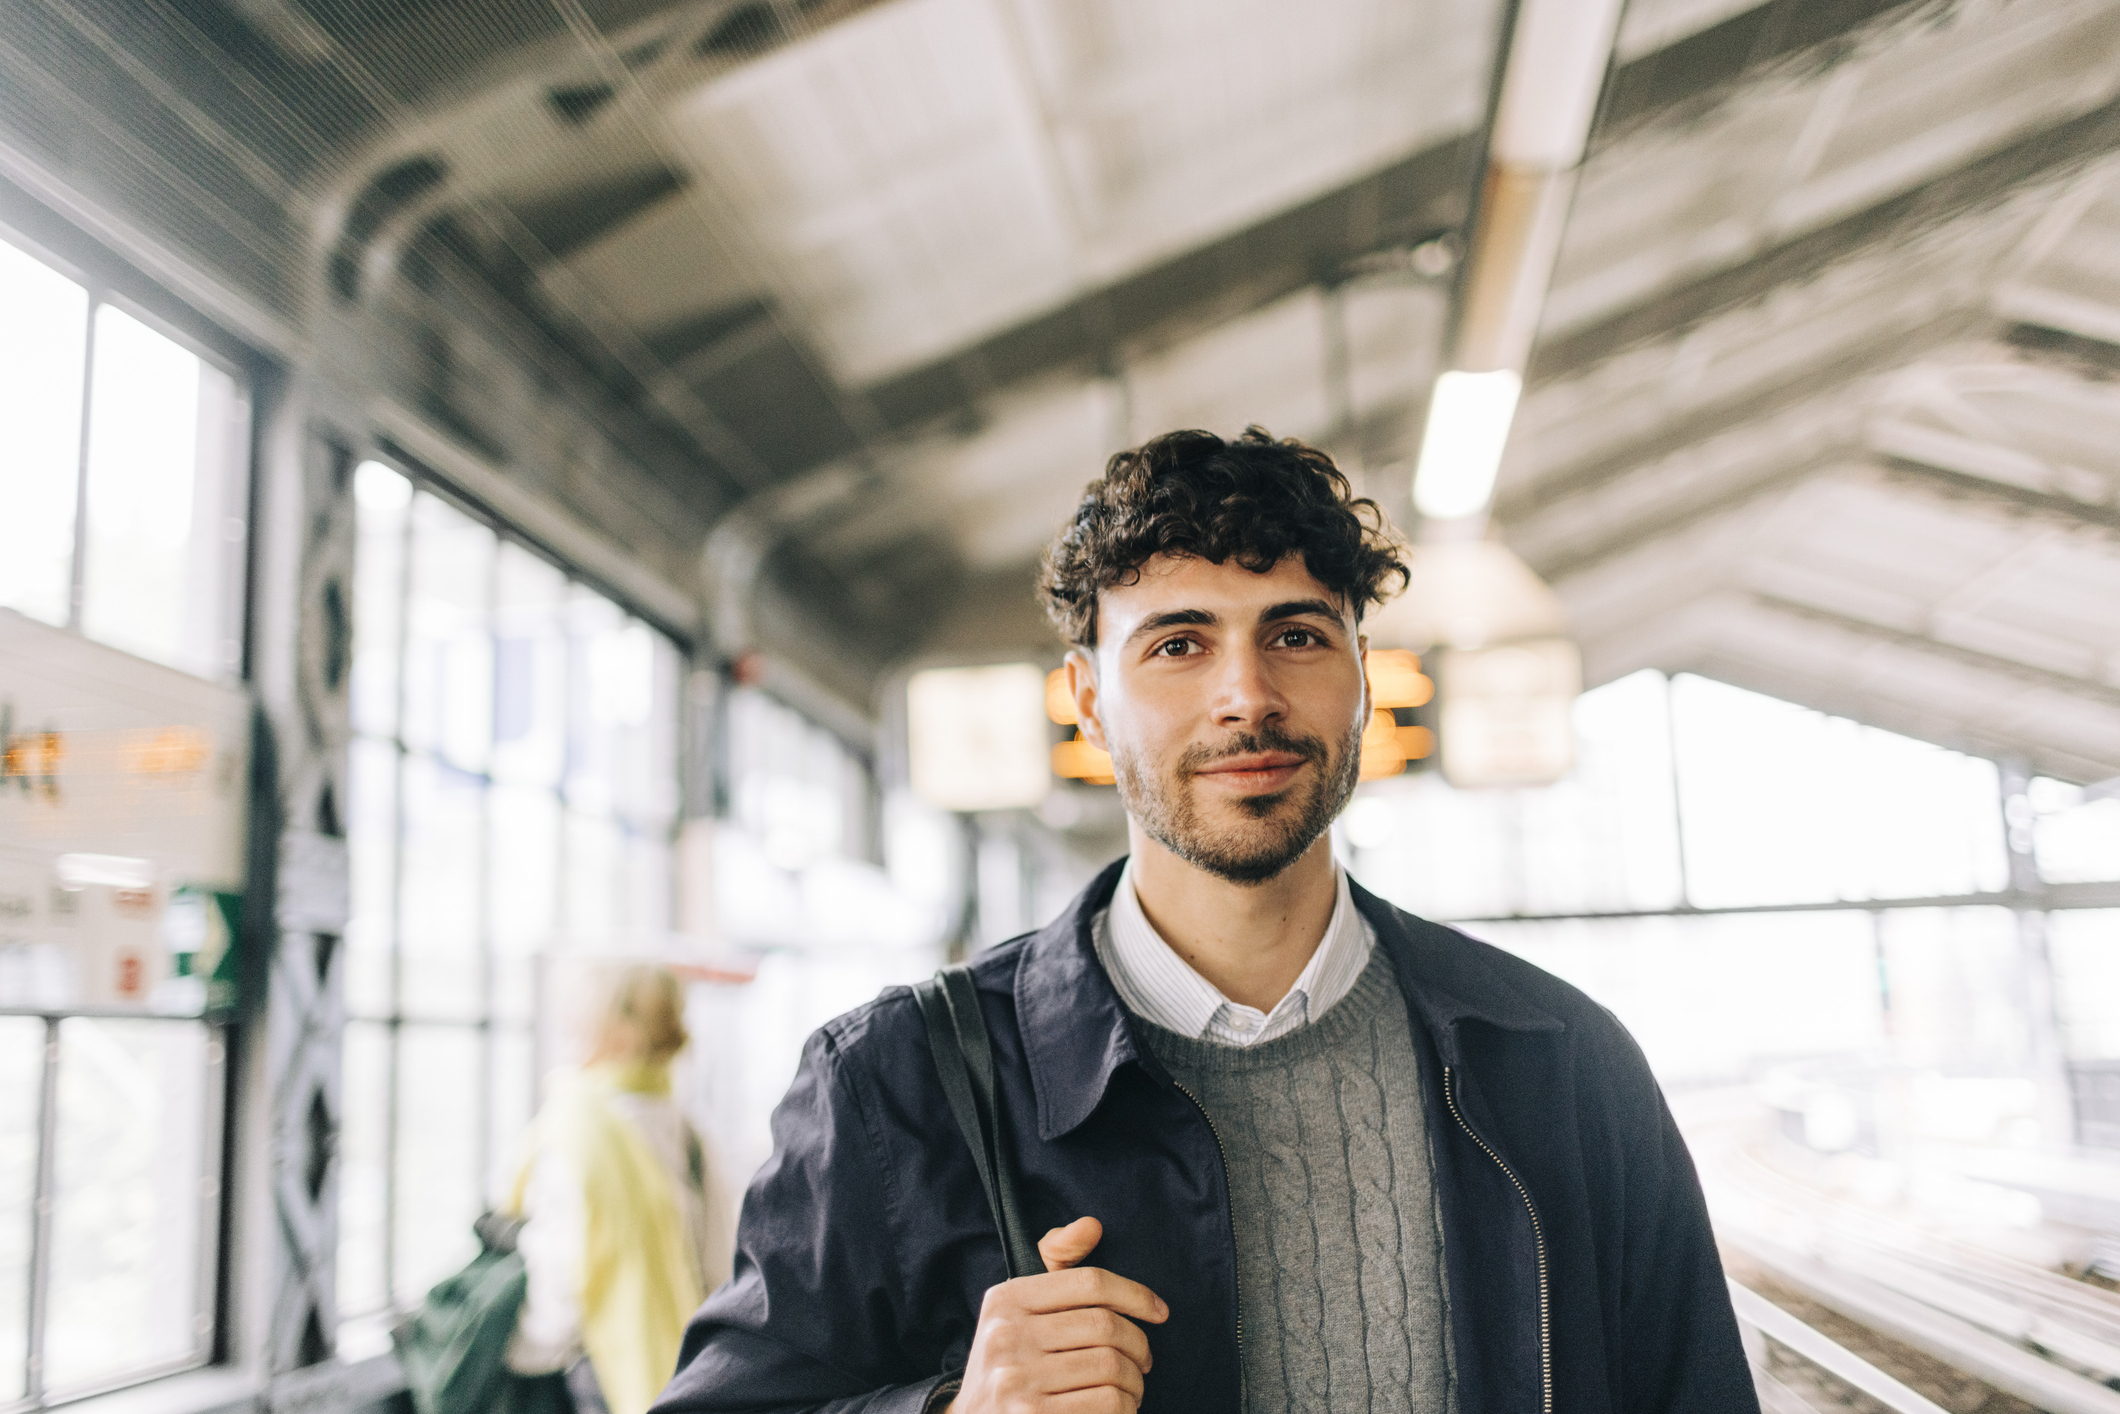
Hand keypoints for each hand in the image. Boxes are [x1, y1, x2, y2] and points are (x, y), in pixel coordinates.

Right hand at [945, 1216, 1167, 1412]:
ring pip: (1112, 1368)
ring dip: (1134, 1382)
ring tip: (1130, 1388)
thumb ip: (1055, 1263)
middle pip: (1106, 1326)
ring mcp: (1016, 1381)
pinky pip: (1107, 1405)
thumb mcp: (1020, 1310)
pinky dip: (1125, 1409)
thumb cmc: (1011, 1363)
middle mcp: (1006, 1337)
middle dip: (1139, 1346)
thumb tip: (1092, 1225)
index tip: (1159, 1311)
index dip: (1135, 1294)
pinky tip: (1118, 1409)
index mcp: (1006, 1300)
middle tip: (1143, 1361)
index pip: (1090, 1282)